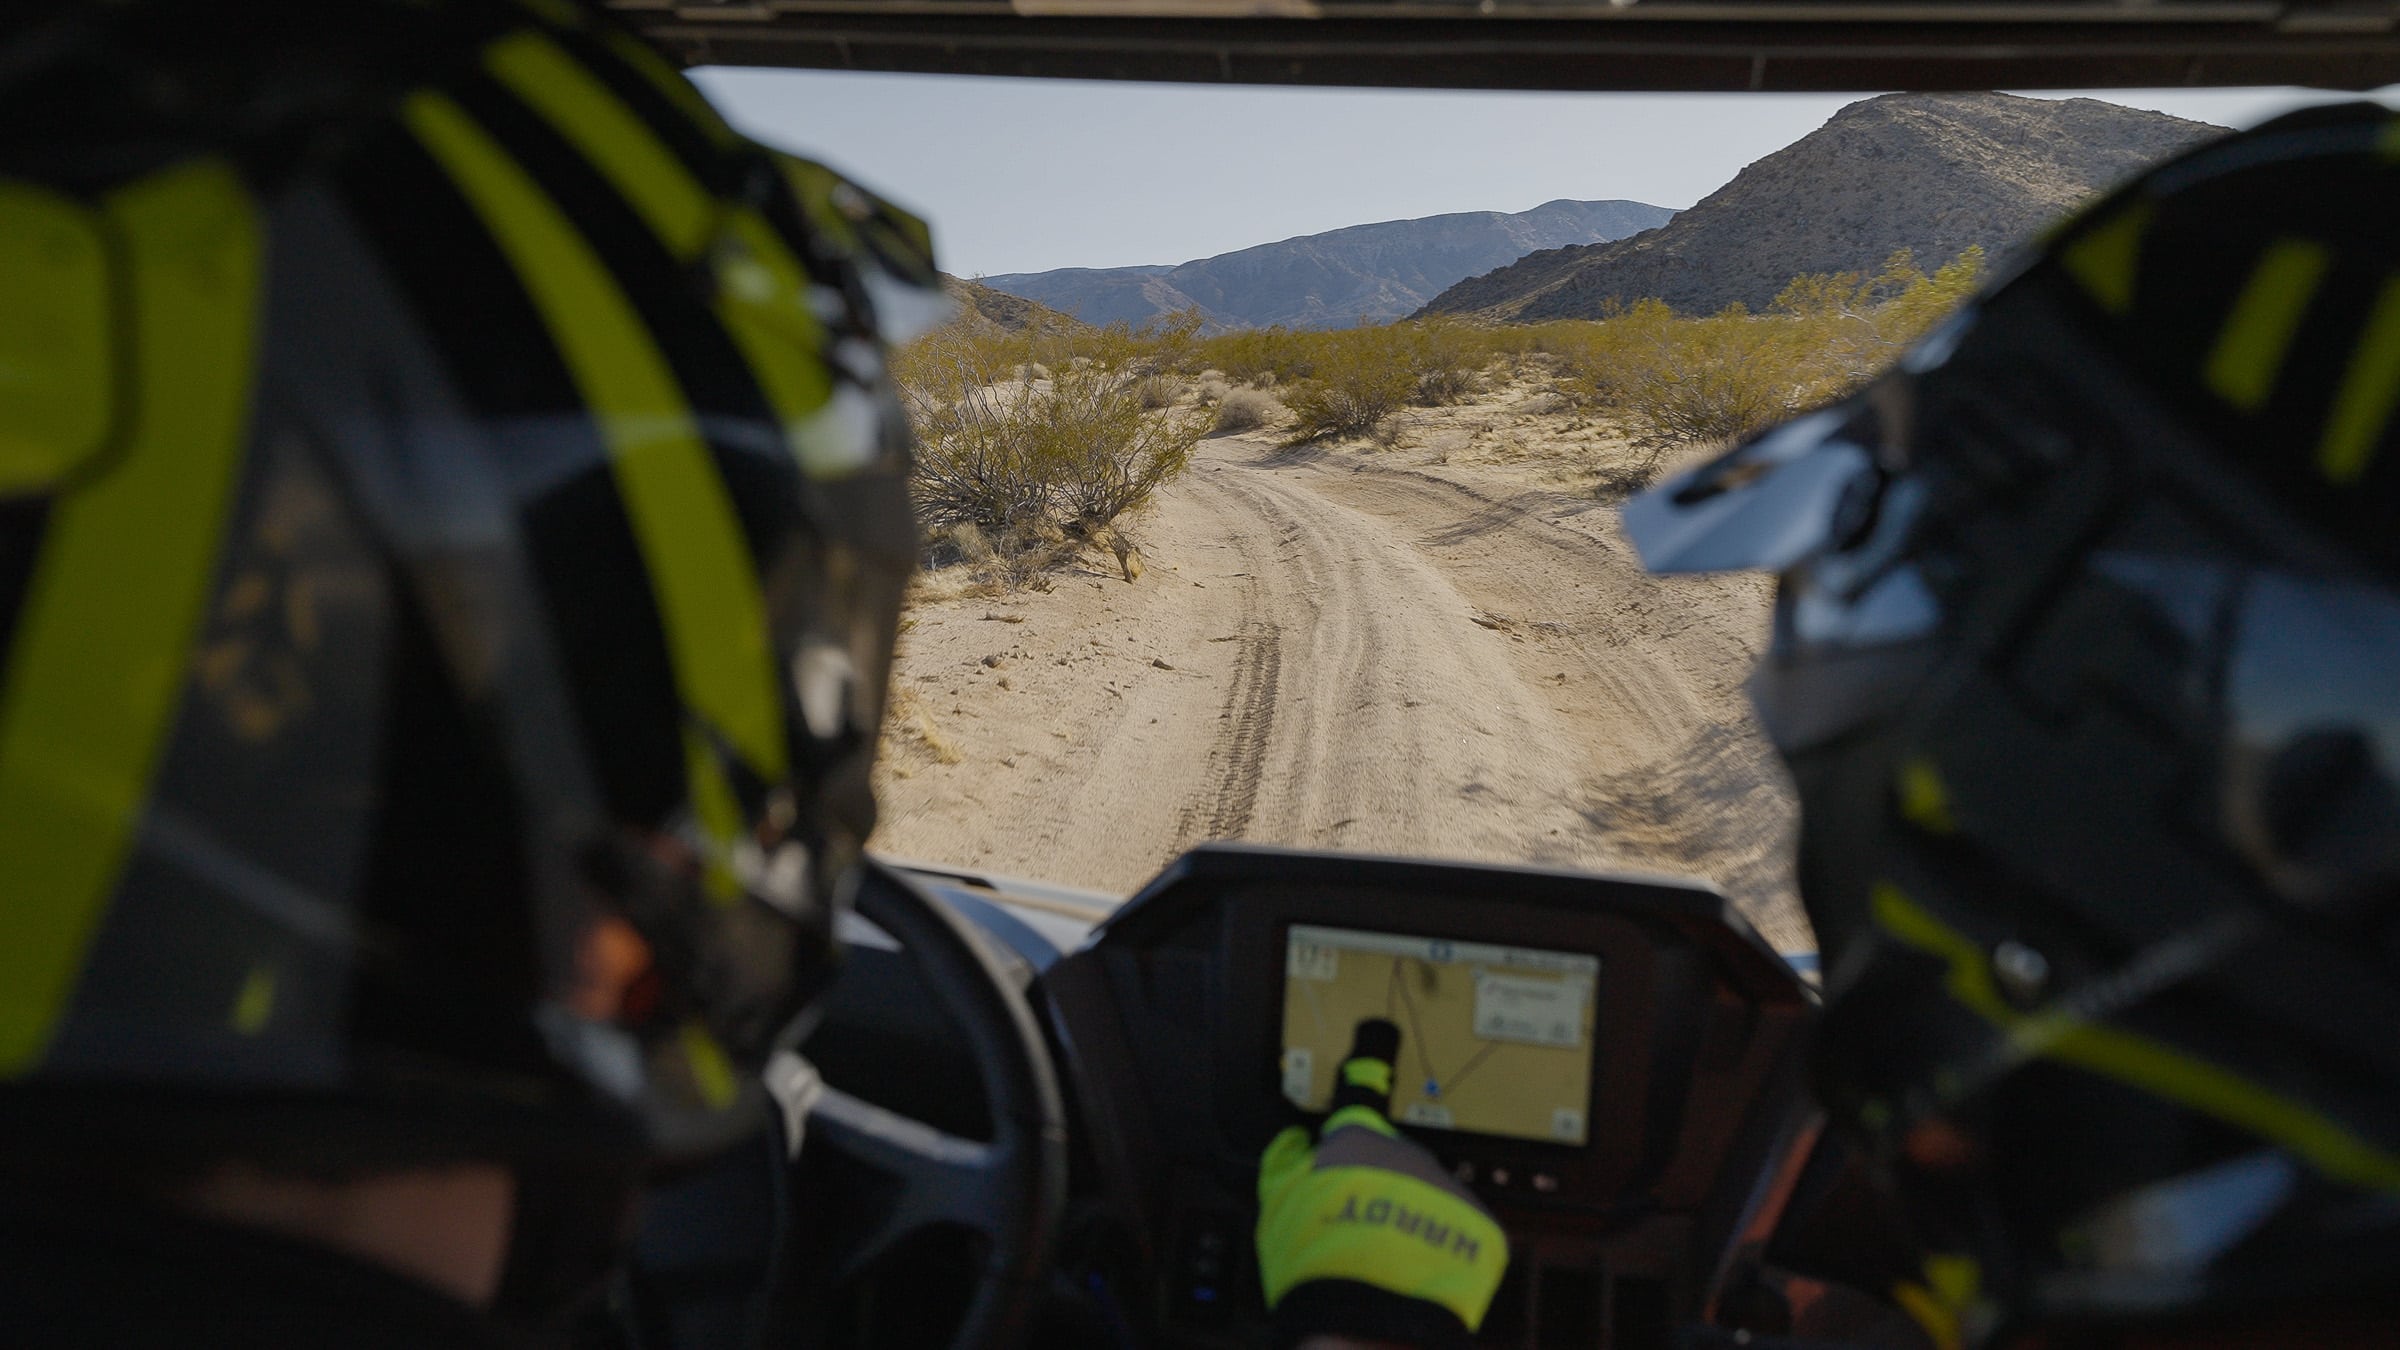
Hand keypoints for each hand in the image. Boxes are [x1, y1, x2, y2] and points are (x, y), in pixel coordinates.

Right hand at [1256, 1019, 1508, 1349]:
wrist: (1367, 1317)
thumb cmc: (1314, 1259)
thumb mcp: (1274, 1204)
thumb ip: (1284, 1162)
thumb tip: (1293, 1141)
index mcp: (1355, 1142)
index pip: (1358, 1100)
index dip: (1362, 1078)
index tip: (1374, 1047)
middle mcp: (1406, 1154)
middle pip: (1392, 1162)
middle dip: (1378, 1186)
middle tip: (1356, 1226)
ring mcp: (1445, 1188)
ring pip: (1425, 1196)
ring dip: (1410, 1218)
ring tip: (1386, 1259)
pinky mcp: (1477, 1228)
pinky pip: (1455, 1231)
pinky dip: (1439, 1248)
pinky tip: (1416, 1272)